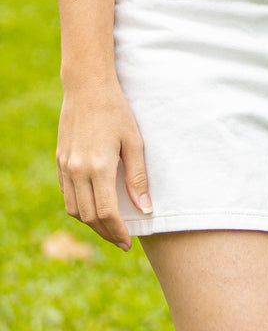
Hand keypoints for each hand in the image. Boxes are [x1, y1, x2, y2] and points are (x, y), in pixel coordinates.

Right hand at [56, 84, 151, 250]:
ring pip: (74, 209)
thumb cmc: (117, 111)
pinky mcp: (60, 161)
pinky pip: (66, 194)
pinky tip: (93, 206)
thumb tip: (145, 209)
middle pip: (88, 216)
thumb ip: (138, 177)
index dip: (118, 232)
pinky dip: (79, 207)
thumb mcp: (134, 141)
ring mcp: (65, 167)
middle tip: (121, 241)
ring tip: (109, 227)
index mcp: (99, 167)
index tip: (128, 243)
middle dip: (106, 233)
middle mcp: (78, 171)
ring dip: (91, 223)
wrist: (88, 88)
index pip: (106, 213)